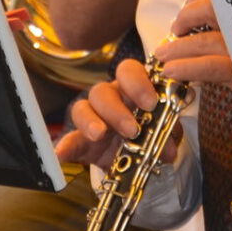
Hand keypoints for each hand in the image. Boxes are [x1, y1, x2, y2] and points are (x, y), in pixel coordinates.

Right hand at [54, 57, 176, 169]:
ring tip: (100, 135)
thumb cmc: (152, 132)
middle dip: (116, 109)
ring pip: (81, 108)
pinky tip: (60, 154)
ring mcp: (92, 119)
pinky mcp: (81, 142)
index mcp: (131, 89)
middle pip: (101, 91)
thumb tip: (171, 143)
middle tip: (132, 129)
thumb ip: (168, 132)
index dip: (138, 83)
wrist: (138, 159)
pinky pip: (68, 141)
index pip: (128, 71)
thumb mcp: (164, 130)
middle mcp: (109, 99)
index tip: (151, 103)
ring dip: (91, 122)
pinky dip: (63, 147)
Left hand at [154, 0, 231, 95]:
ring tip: (163, 55)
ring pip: (207, 41)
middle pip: (213, 9)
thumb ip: (219, 24)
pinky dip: (187, 67)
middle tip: (176, 28)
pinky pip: (211, 67)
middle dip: (188, 16)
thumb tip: (188, 13)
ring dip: (179, 47)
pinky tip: (172, 70)